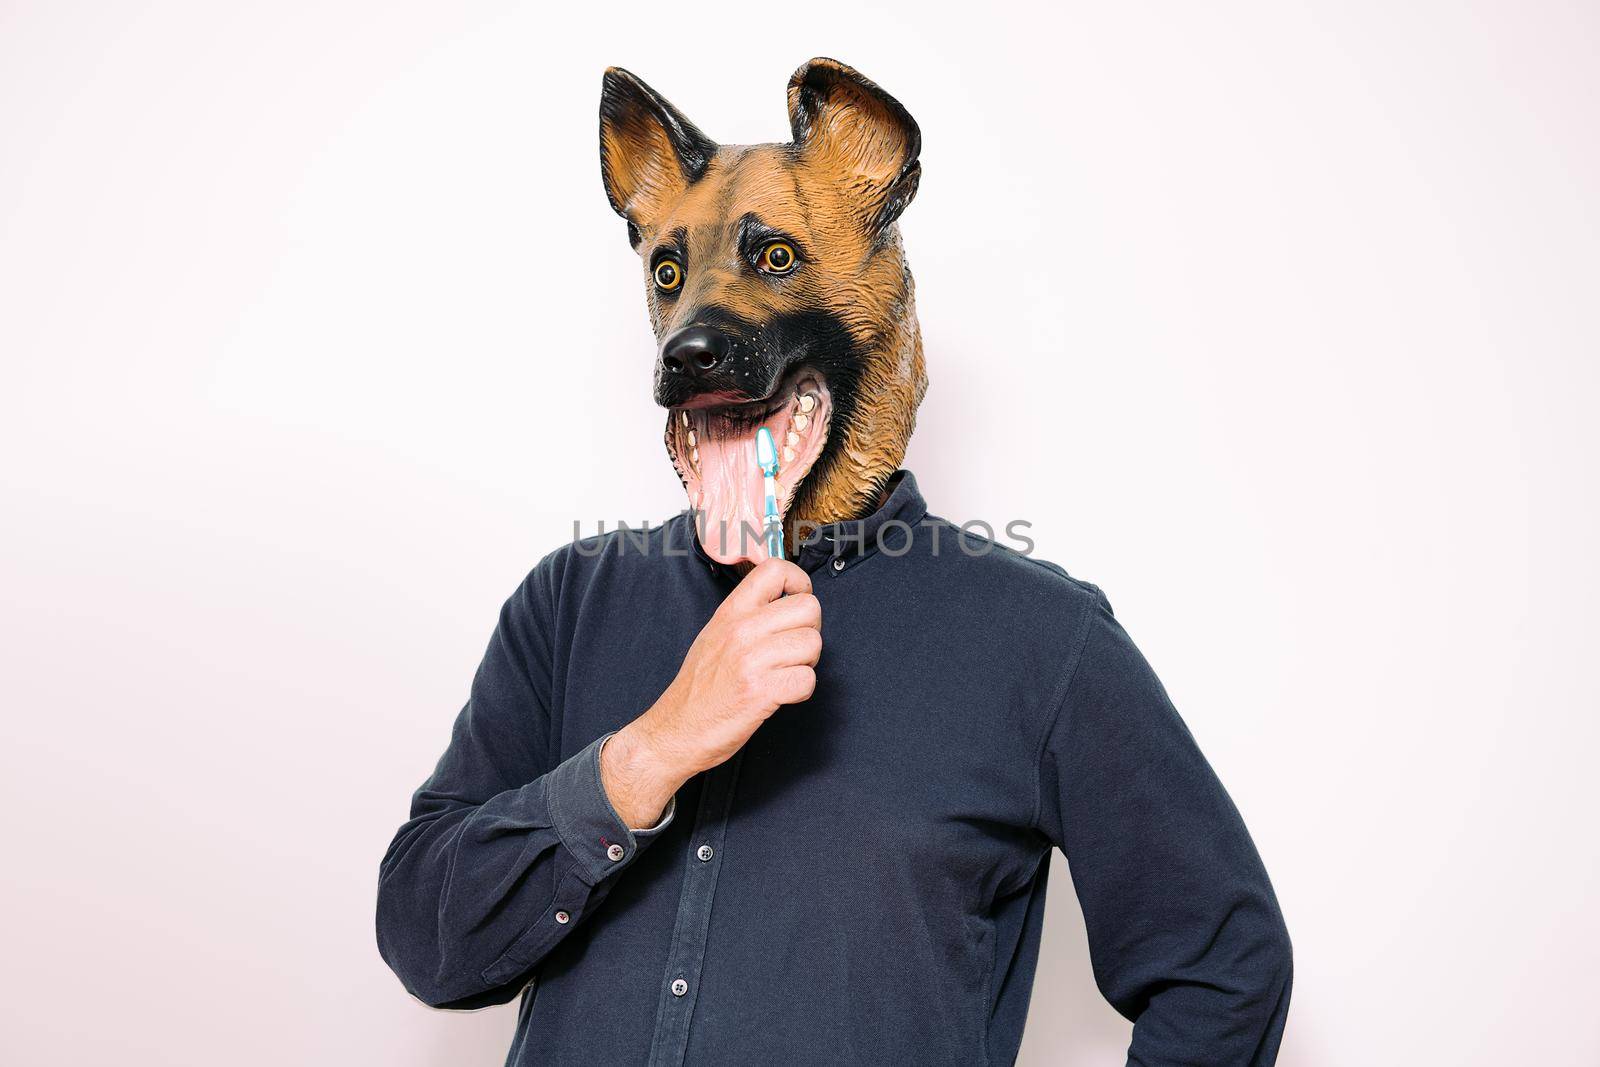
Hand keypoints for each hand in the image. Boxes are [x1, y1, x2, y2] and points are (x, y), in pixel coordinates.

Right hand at [601, 558, 820, 827]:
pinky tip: (781, 694)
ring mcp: (751, 660)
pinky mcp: (761, 691)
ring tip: (783, 673)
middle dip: (809, 630)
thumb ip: (749, 615)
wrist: (676, 730)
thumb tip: (787, 604)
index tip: (796, 600)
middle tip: (793, 648)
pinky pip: (807, 680)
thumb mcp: (715, 636)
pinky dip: (800, 691)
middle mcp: (741, 630)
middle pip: (808, 607)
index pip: (776, 569)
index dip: (798, 582)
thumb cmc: (699, 689)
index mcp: (730, 612)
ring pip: (813, 643)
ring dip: (806, 663)